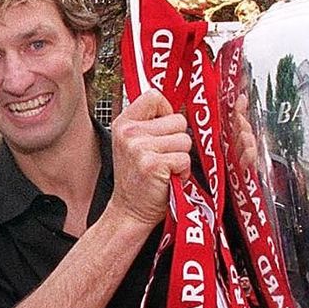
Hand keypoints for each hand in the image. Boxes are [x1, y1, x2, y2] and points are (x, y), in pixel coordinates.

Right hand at [107, 89, 191, 229]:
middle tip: (162, 157)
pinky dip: (182, 171)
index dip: (166, 112)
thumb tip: (177, 107)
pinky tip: (168, 178)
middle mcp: (129, 132)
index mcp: (124, 123)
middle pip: (178, 120)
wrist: (129, 211)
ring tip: (165, 168)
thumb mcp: (134, 144)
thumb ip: (150, 123)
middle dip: (177, 140)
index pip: (154, 96)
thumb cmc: (138, 178)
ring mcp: (139, 148)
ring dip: (181, 157)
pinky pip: (184, 159)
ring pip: (185, 140)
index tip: (162, 131)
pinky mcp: (153, 164)